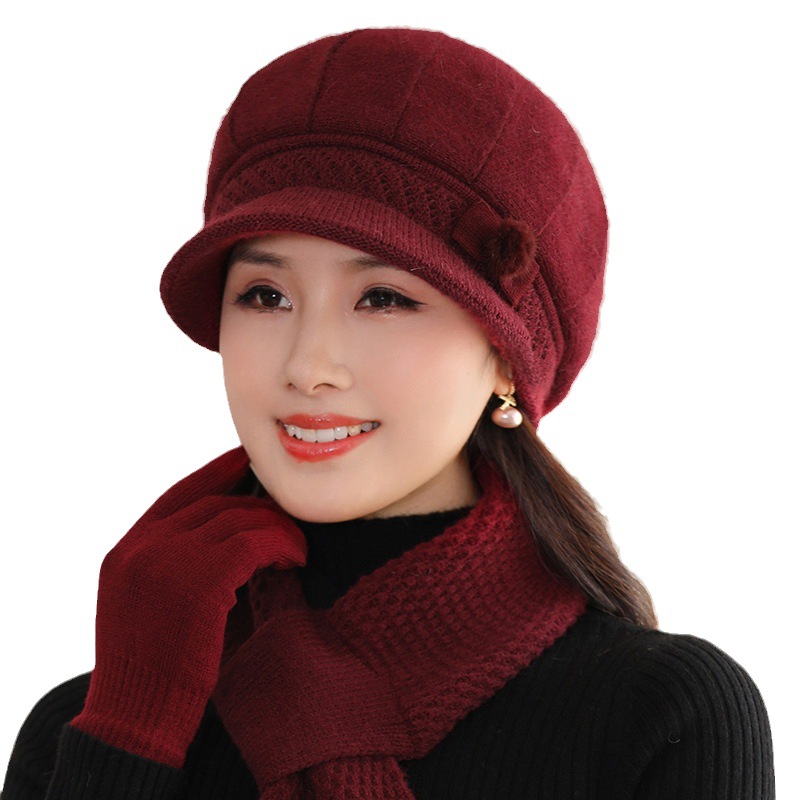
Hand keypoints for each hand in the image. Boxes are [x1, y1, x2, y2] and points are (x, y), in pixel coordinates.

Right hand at [70, 446, 306, 767]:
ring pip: (241, 518)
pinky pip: (257, 542)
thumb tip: (220, 535)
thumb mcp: (141, 602)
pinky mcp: (203, 579)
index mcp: (128, 549)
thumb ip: (167, 563)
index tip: (245, 459)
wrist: (134, 715)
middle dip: (257, 506)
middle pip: (217, 503)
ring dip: (276, 528)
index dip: (217, 471)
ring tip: (295, 545)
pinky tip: (294, 558)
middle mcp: (146, 546)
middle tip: (286, 514)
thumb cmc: (147, 667)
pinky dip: (282, 545)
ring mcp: (171, 559)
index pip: (181, 492)